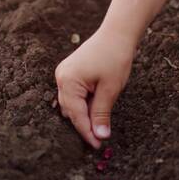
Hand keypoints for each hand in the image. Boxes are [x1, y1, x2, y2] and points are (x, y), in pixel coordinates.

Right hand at [55, 29, 134, 148]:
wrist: (117, 34)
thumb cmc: (115, 58)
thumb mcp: (110, 89)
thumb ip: (102, 114)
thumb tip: (100, 136)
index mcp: (68, 81)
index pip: (76, 115)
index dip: (87, 132)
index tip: (98, 145)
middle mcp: (61, 78)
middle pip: (71, 111)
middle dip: (84, 125)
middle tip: (99, 140)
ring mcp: (64, 74)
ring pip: (71, 104)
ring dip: (84, 116)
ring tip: (99, 127)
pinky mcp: (70, 73)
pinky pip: (73, 95)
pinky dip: (83, 105)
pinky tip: (95, 111)